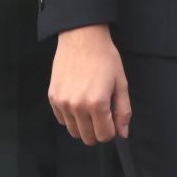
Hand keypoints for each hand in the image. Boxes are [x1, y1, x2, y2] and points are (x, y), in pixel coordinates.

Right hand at [48, 23, 131, 145]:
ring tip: (91, 107)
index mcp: (97, 103)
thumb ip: (123, 111)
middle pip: (88, 138)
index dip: (112, 131)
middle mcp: (77, 107)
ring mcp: (62, 103)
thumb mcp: (121, 83)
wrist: (82, 39)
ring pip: (74, 132)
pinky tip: (79, 101)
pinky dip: (72, 117)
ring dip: (84, 126)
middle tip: (104, 115)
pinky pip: (62, 120)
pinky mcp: (52, 98)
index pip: (104, 135)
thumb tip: (123, 134)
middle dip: (98, 131)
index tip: (113, 120)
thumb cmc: (105, 59)